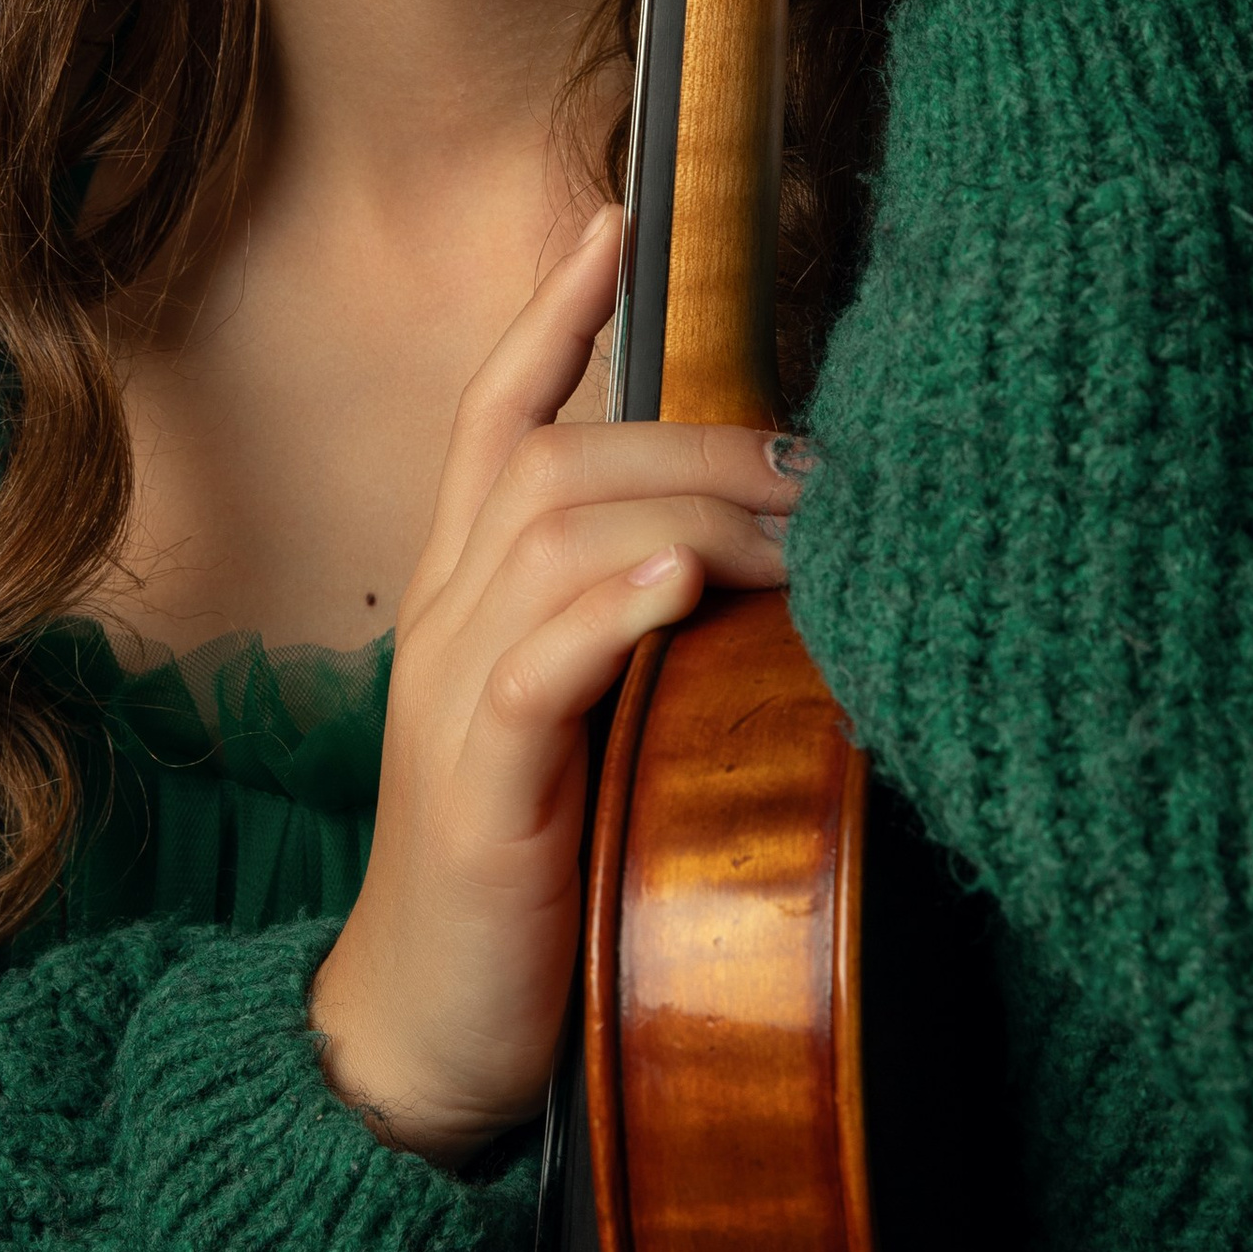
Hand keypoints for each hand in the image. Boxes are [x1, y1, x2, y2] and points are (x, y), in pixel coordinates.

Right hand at [307, 204, 802, 1164]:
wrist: (428, 1031)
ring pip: (553, 537)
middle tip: (823, 461)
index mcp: (468, 599)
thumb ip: (636, 636)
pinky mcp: (478, 786)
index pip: (499, 419)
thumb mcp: (584, 727)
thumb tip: (758, 566)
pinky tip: (677, 587)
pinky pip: (532, 667)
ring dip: (687, 510)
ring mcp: (451, 697)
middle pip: (557, 461)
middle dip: (696, 438)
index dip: (551, 315)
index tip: (614, 220)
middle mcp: (446, 621)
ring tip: (793, 519)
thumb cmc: (532, 876)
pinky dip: (608, 612)